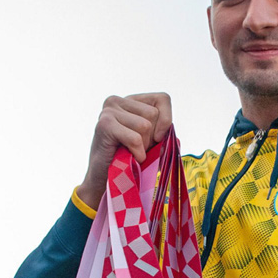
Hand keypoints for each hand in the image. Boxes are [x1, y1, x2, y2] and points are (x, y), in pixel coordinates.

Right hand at [76, 92, 172, 209]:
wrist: (105, 178)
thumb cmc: (130, 159)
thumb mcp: (151, 141)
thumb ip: (163, 131)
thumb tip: (173, 134)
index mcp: (131, 101)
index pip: (162, 98)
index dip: (166, 119)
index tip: (158, 138)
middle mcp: (117, 101)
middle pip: (154, 114)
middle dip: (151, 137)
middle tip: (137, 148)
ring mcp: (109, 111)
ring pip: (145, 125)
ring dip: (143, 146)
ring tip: (130, 152)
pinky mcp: (105, 124)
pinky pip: (135, 138)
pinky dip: (137, 153)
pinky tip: (128, 157)